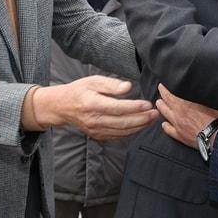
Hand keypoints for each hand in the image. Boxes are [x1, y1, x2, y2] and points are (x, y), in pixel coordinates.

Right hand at [30, 75, 156, 139]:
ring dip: (139, 126)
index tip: (147, 104)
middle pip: (122, 122)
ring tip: (152, 119)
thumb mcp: (93, 81)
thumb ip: (111, 84)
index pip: (117, 108)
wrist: (62, 107)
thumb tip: (128, 87)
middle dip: (142, 119)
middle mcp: (94, 120)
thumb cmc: (79, 90)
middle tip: (155, 113)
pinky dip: (131, 131)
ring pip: (122, 131)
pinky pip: (118, 136)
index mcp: (92, 104)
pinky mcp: (98, 136)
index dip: (134, 107)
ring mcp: (96, 130)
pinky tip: (140, 125)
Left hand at [156, 84, 217, 148]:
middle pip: (165, 104)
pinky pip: (168, 130)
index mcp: (186, 104)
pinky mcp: (180, 136)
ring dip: (161, 108)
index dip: (164, 89)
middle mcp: (179, 114)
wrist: (217, 136)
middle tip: (160, 93)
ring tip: (159, 104)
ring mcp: (178, 125)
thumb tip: (201, 93)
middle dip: (161, 97)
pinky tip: (164, 124)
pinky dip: (165, 126)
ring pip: (165, 115)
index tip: (162, 86)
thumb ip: (201, 98)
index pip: (170, 95)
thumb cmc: (216, 119)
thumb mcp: (210, 103)